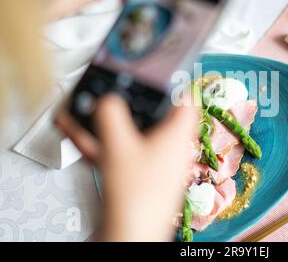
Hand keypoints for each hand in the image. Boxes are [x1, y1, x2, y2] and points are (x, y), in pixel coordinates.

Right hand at [56, 95, 197, 240]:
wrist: (129, 236)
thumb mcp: (119, 145)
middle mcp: (171, 150)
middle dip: (135, 101)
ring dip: (110, 121)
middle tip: (122, 88)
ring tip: (86, 106)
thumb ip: (111, 115)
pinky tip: (74, 130)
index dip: (179, 84)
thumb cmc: (136, 197)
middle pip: (158, 115)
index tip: (164, 74)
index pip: (189, 101)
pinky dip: (101, 141)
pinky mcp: (139, 178)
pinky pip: (120, 152)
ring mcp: (155, 165)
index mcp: (178, 136)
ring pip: (134, 134)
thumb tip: (107, 99)